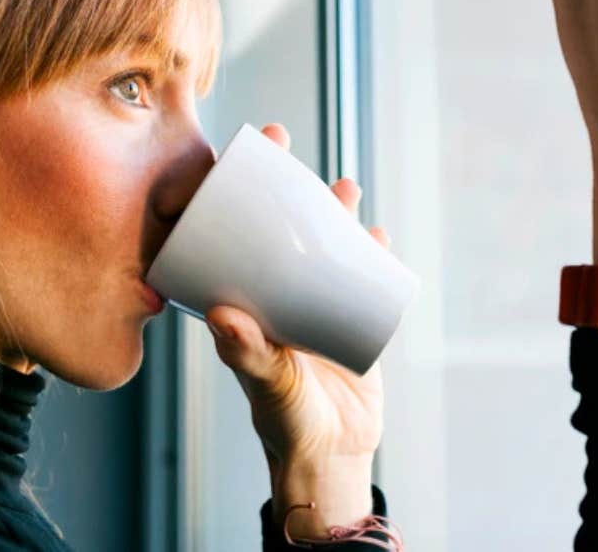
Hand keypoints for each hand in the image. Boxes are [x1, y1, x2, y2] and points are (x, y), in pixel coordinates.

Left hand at [205, 122, 386, 537]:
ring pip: (320, 240)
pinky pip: (361, 273)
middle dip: (279, 181)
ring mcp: (313, 301)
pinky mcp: (352, 315)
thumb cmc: (286, 423)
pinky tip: (377, 233)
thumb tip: (222, 314)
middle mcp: (274, 292)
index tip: (223, 155)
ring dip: (330, 207)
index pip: (223, 234)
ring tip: (343, 185)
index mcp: (242, 300)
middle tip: (283, 141)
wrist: (334, 455)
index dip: (221, 192)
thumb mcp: (266, 383)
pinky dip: (371, 250)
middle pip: (272, 222)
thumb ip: (247, 354)